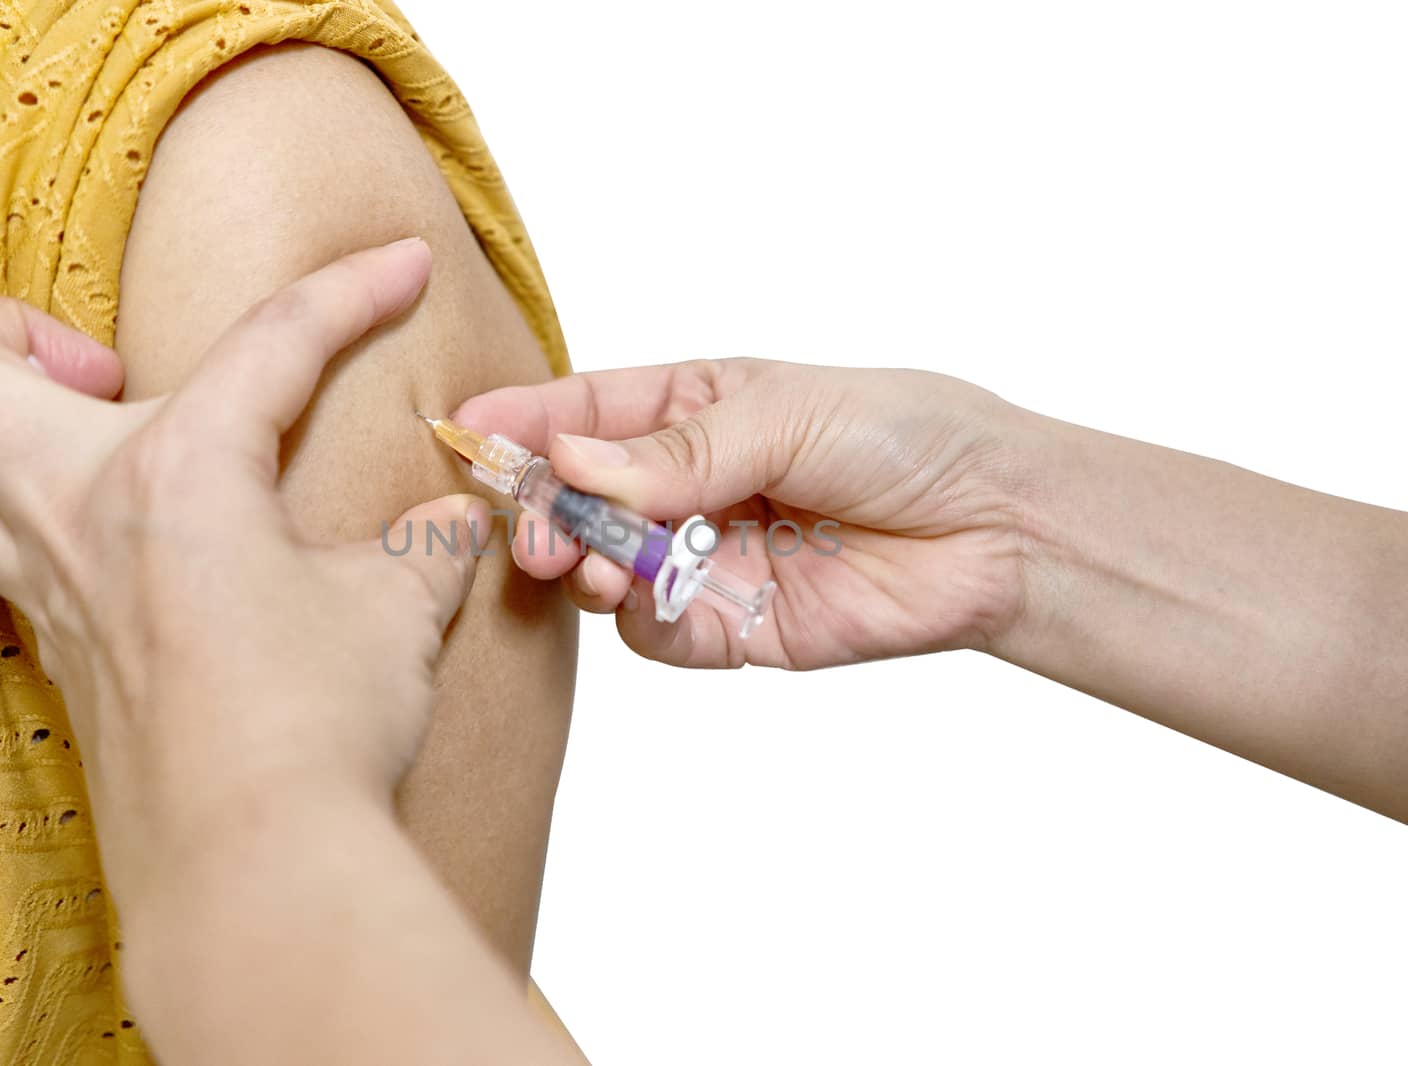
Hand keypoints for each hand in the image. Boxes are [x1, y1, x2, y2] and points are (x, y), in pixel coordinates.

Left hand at [0, 239, 490, 905]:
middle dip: (8, 330)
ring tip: (95, 446)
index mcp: (174, 474)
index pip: (273, 339)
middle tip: (113, 367)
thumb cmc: (316, 729)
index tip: (404, 265)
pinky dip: (33, 527)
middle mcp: (78, 517)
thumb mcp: (398, 611)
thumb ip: (425, 545)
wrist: (255, 869)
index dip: (353, 289)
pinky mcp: (56, 661)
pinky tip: (129, 552)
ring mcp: (47, 594)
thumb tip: (458, 517)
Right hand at [455, 359, 1029, 668]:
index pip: (584, 412)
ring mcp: (704, 556)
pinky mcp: (731, 626)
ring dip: (588, 570)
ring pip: (606, 570)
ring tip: (600, 568)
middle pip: (579, 499)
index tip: (464, 436)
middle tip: (537, 528)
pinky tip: (650, 601)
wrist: (996, 529)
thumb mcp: (785, 413)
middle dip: (546, 511)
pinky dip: (640, 621)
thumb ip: (676, 450)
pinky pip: (657, 633)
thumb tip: (571, 459)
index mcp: (694, 408)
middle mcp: (687, 483)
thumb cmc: (905, 436)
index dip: (523, 424)